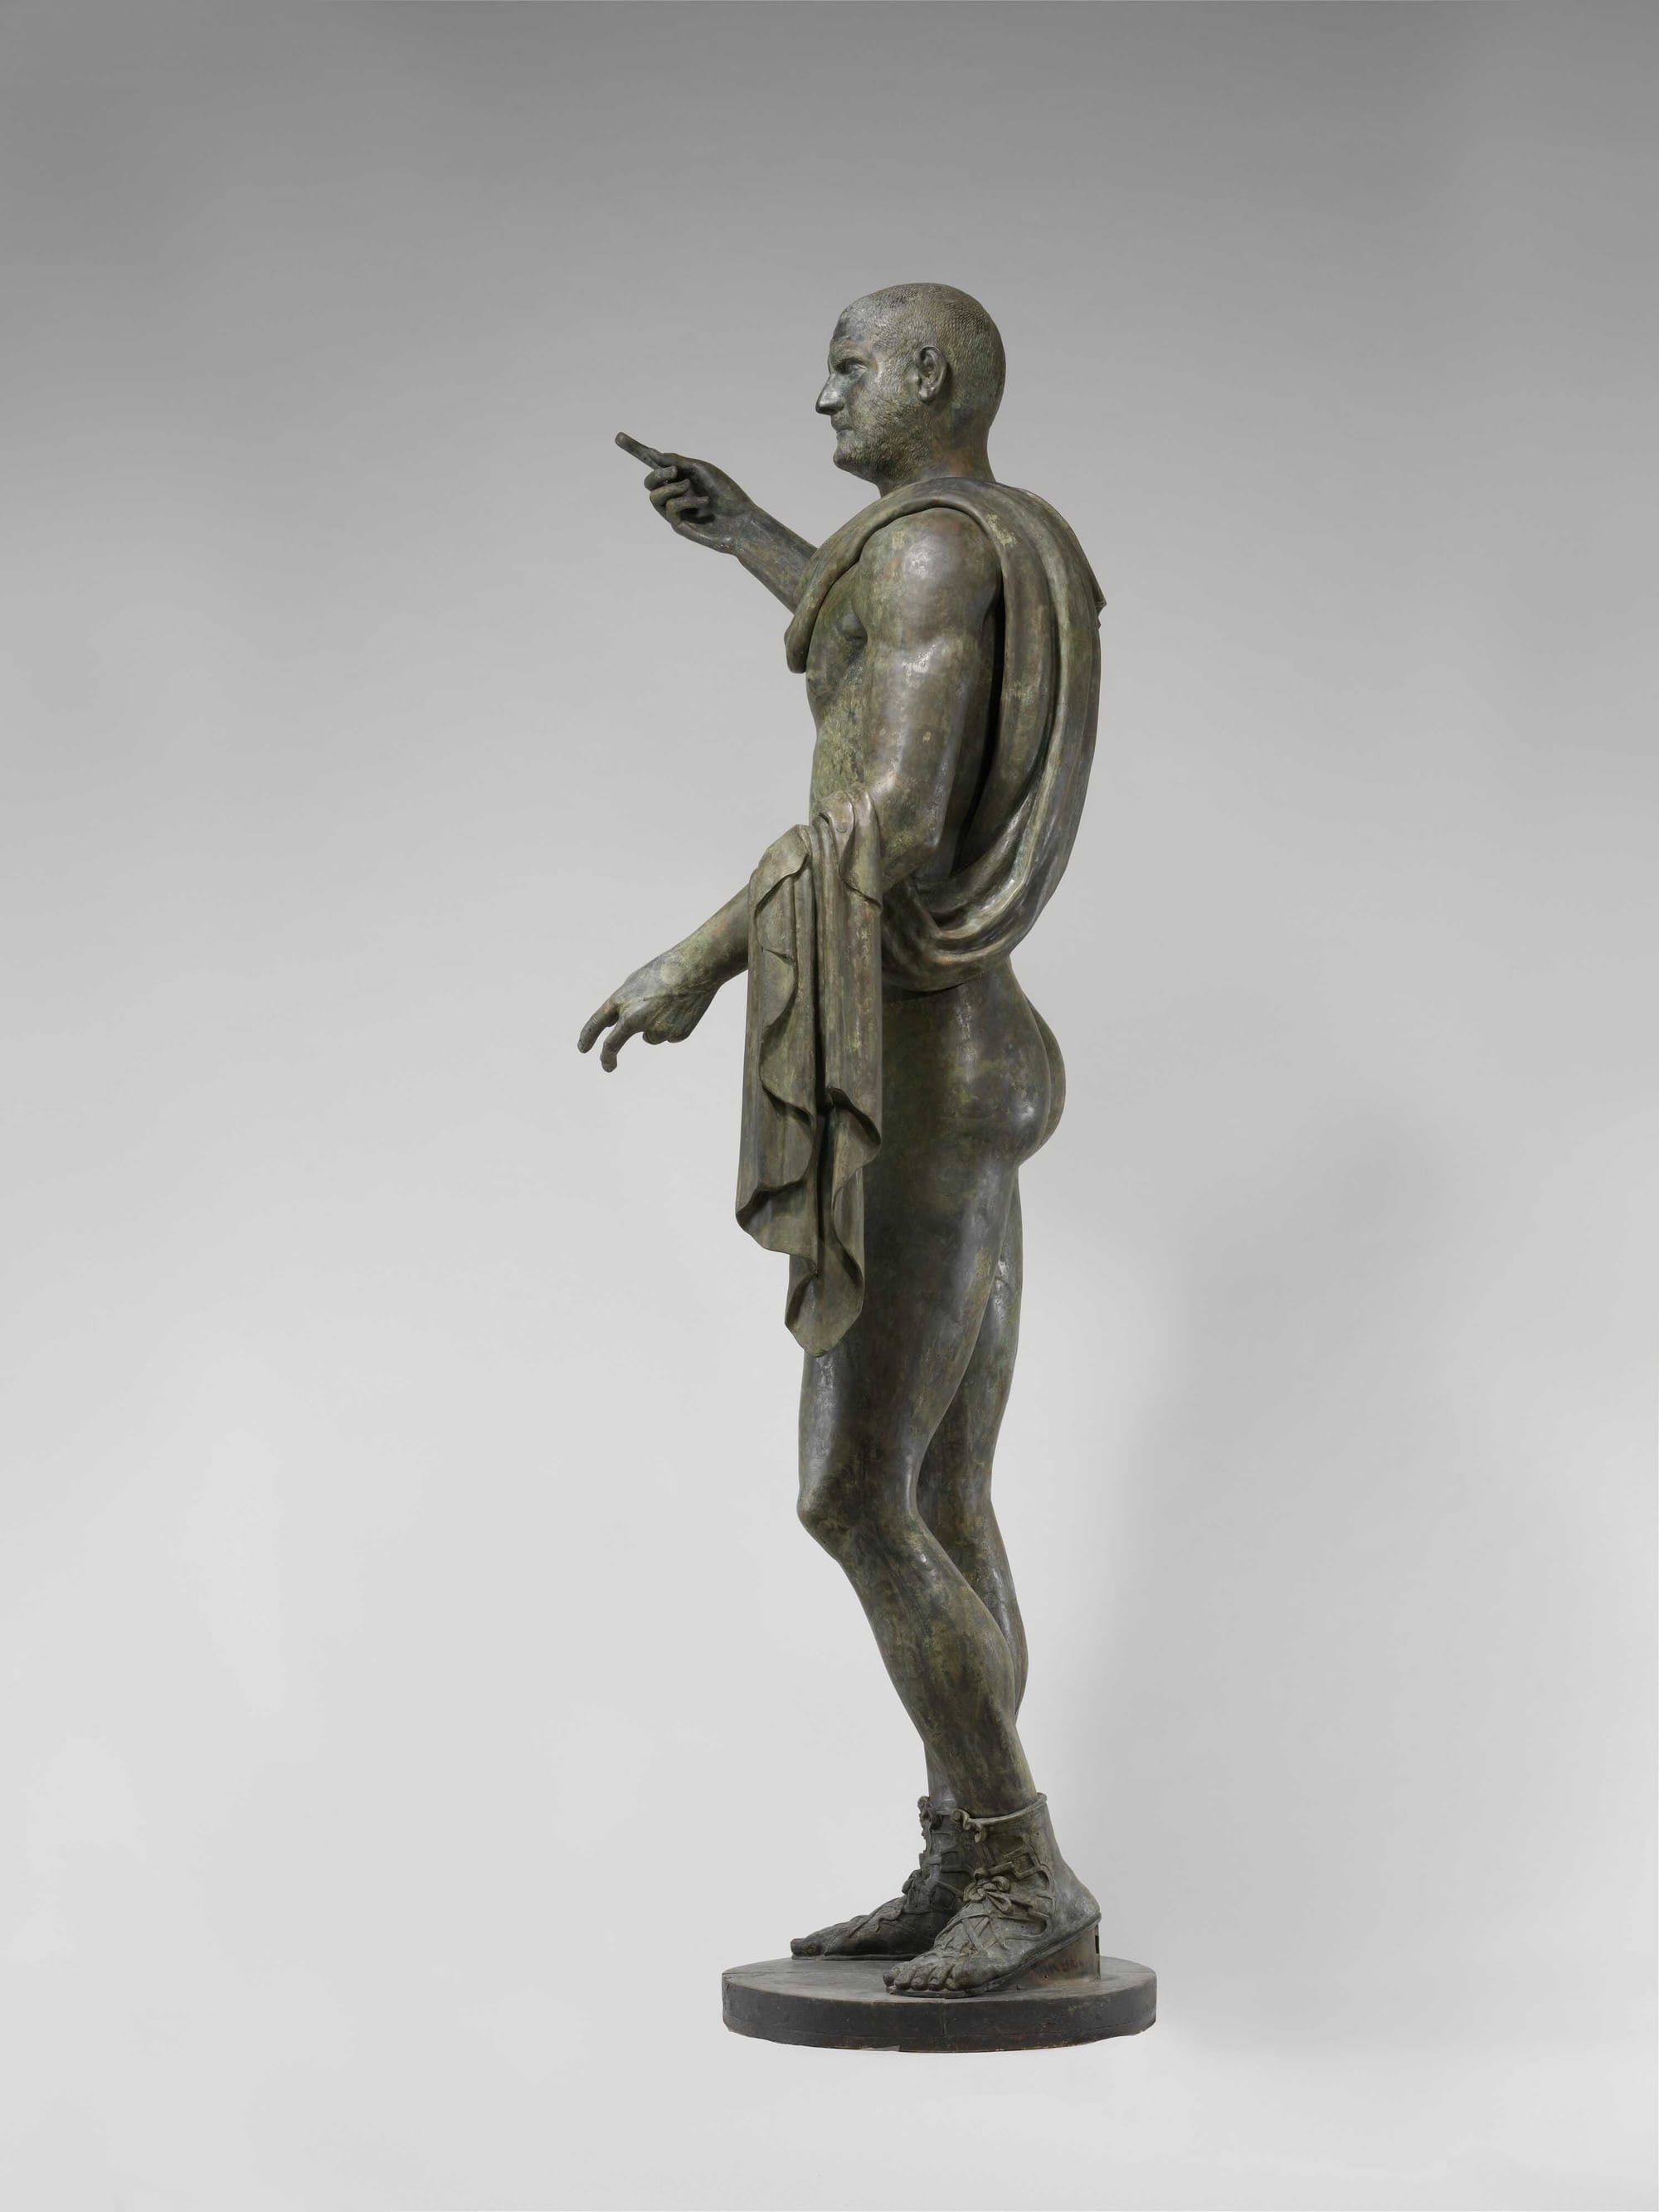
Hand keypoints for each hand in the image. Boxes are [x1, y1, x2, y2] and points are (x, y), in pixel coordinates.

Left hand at [577, 948, 717, 1071]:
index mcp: (621, 1000)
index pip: (596, 1024)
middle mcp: (634, 1017)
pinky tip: (683, 1009)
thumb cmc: (666, 970)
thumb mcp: (637, 984)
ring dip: (656, 1026)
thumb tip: (620, 1026)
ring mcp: (655, 1029)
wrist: (697, 967)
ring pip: (650, 1037)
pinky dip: (674, 1026)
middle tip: (607, 1066)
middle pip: (613, 1044)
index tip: (582, 1048)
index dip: (587, 1038)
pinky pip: (669, 1035)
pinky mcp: (675, 1035)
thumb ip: (626, 1005)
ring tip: (671, 1004)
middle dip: (607, 1057)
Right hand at [615, 431, 755, 554]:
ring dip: (670, 487)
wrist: (743, 521)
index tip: (619, 437)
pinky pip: (670, 508)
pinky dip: (686, 501)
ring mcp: (675, 511)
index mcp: (680, 477)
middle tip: (675, 471)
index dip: (636, 450)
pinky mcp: (679, 526)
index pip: (654, 464)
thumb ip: (680, 462)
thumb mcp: (703, 470)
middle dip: (657, 473)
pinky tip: (703, 503)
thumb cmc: (727, 494)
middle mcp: (675, 493)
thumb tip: (657, 455)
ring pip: (654, 496)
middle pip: (649, 481)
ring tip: (688, 486)